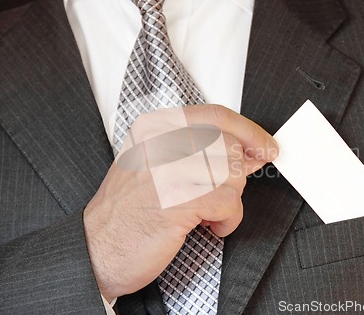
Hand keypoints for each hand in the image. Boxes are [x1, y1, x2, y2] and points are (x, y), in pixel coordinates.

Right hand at [83, 105, 277, 300]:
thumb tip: (251, 150)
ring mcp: (168, 169)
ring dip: (228, 201)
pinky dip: (227, 220)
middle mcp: (161, 142)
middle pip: (230, 147)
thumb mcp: (161, 168)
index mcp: (155, 128)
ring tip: (204, 212)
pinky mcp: (178, 200)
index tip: (266, 146)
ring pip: (233, 175)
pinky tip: (207, 225)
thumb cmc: (129, 210)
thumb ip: (204, 154)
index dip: (249, 130)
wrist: (97, 248)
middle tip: (216, 195)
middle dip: (233, 178)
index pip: (217, 115)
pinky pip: (229, 203)